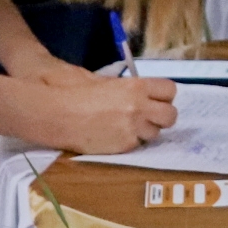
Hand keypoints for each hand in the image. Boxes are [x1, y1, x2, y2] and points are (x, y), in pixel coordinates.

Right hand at [31, 68, 179, 153]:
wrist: (56, 113)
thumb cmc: (74, 91)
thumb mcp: (103, 80)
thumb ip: (126, 87)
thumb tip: (139, 92)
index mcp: (136, 87)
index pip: (170, 90)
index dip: (163, 96)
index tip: (155, 99)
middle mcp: (139, 108)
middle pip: (171, 116)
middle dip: (161, 116)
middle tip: (147, 116)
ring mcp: (133, 129)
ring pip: (155, 134)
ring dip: (145, 131)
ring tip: (126, 127)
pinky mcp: (123, 147)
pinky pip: (137, 145)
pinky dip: (129, 142)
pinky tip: (114, 136)